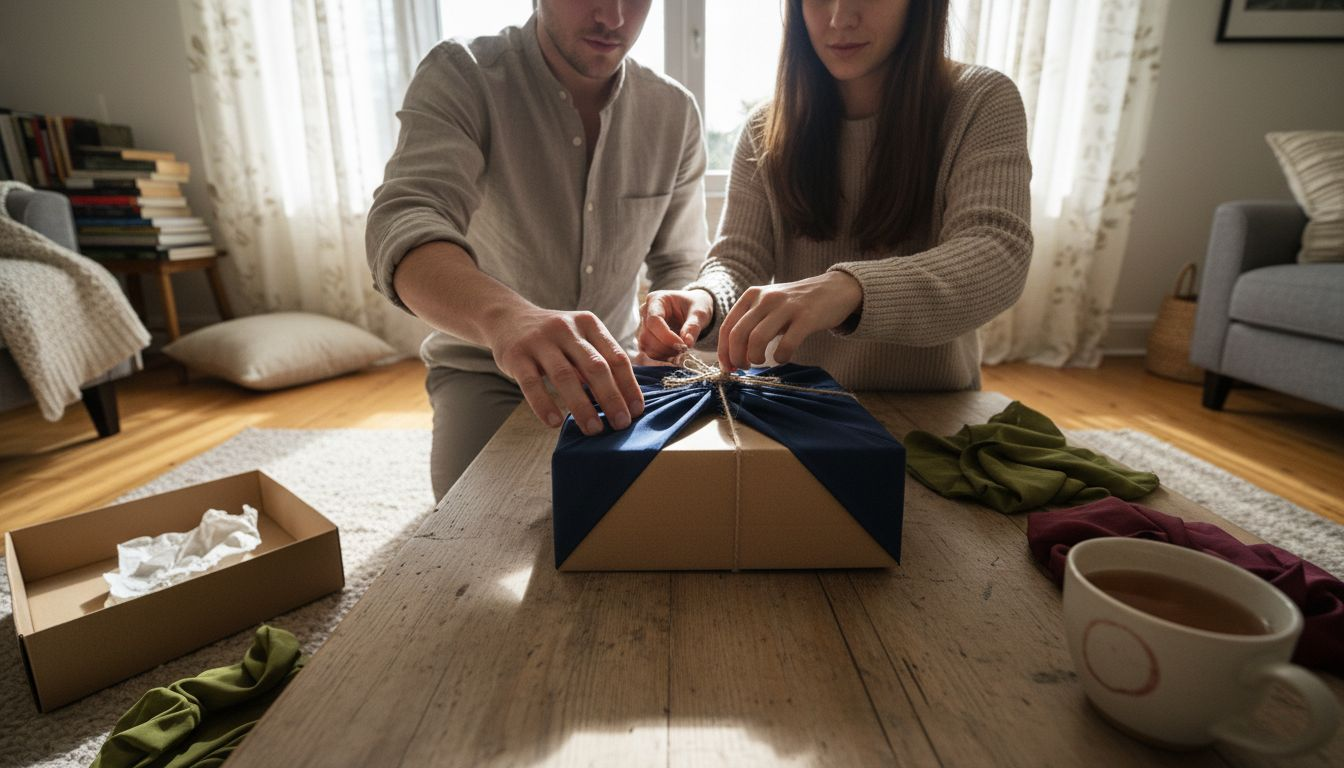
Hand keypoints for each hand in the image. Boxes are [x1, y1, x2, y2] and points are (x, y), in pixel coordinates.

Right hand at [487, 308, 643, 435]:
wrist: (507, 317)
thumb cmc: (553, 337)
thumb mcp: (579, 337)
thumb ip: (598, 360)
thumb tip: (625, 400)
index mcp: (588, 324)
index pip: (616, 357)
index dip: (629, 385)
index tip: (637, 411)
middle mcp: (566, 328)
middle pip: (595, 367)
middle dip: (612, 398)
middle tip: (621, 424)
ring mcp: (540, 340)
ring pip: (565, 376)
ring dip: (582, 407)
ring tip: (593, 430)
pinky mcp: (516, 355)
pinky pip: (532, 384)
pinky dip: (544, 405)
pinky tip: (555, 422)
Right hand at [638, 289, 714, 360]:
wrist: (693, 309)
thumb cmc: (695, 306)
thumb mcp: (699, 313)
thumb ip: (693, 326)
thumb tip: (687, 343)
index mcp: (657, 299)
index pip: (654, 320)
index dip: (666, 336)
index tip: (683, 345)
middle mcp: (646, 311)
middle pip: (647, 335)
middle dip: (667, 346)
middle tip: (685, 349)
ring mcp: (644, 325)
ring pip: (645, 345)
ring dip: (664, 353)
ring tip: (681, 351)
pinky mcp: (647, 338)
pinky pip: (649, 351)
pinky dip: (662, 356)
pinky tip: (675, 354)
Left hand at [718, 271, 862, 371]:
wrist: (834, 289)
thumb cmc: (797, 305)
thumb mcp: (769, 305)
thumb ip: (751, 324)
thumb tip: (732, 356)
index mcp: (752, 295)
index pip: (727, 326)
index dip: (724, 351)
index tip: (728, 367)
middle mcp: (766, 298)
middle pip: (738, 334)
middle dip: (737, 357)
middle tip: (744, 367)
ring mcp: (787, 307)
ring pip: (757, 338)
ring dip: (755, 357)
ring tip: (761, 362)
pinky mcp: (807, 317)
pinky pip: (786, 344)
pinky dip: (780, 357)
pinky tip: (782, 358)